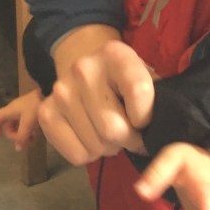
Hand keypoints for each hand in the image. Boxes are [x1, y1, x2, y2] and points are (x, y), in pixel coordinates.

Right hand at [0, 90, 41, 150]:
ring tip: (32, 140)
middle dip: (14, 135)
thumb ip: (22, 136)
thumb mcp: (28, 123)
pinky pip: (25, 124)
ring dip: (22, 135)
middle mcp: (14, 110)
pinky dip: (28, 130)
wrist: (49, 93)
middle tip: (24, 141)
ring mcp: (23, 110)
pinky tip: (35, 134)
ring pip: (17, 126)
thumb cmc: (36, 107)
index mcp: (10, 111)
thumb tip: (17, 148)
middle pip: (8, 126)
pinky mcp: (31, 111)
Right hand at [38, 27, 154, 165]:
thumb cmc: (126, 81)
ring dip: (109, 148)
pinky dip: (89, 155)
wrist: (88, 70)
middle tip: (130, 133)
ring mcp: (60, 90)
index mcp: (115, 54)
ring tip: (109, 132)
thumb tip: (163, 131)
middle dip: (128, 140)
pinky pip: (75, 155)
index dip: (146, 117)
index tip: (145, 118)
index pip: (139, 92)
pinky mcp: (45, 112)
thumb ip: (159, 100)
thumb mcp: (148, 79)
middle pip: (112, 128)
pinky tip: (91, 135)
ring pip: (96, 145)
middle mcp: (83, 68)